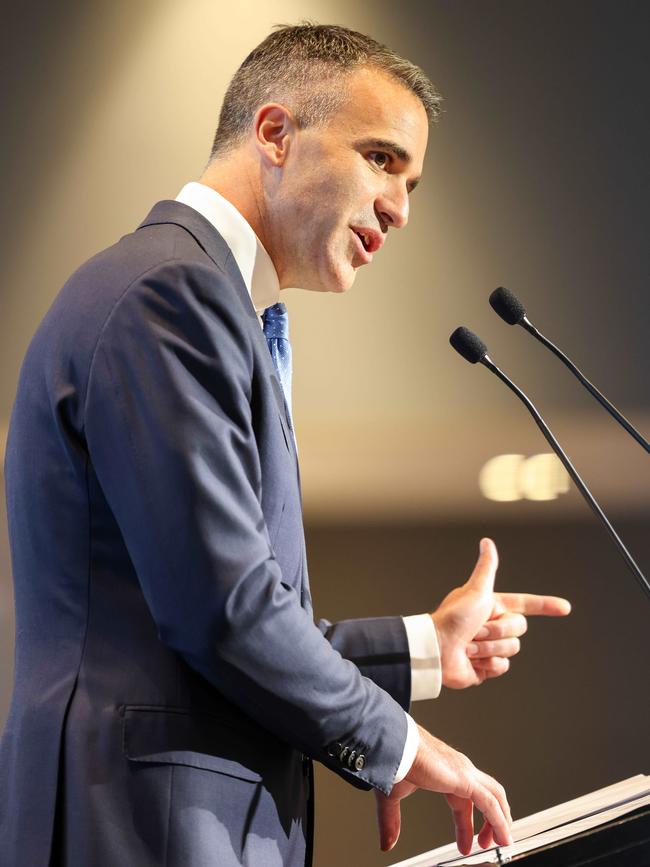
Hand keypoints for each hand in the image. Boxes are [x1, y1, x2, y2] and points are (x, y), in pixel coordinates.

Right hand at [375, 724, 512, 853]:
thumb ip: (392, 821)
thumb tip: (387, 843)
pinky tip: (501, 835)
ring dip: (501, 820)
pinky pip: (491, 803)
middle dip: (491, 821)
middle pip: (486, 796)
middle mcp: (460, 771)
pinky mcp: (466, 780)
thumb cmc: (393, 760)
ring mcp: (465, 773)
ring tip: (504, 841)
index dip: (465, 825)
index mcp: (446, 773)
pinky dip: (499, 820)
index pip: (465, 801)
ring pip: (495, 796)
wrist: (393, 746)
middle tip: (488, 842)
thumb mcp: (394, 796)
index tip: (465, 844)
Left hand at [432, 538, 570, 688]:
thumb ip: (486, 568)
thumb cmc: (452, 618)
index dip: (545, 606)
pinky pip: (503, 666)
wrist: (437, 650)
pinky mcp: (487, 667)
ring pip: (512, 648)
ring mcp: (491, 647)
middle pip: (519, 628)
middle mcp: (493, 625)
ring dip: (489, 647)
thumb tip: (487, 542)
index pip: (525, 604)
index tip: (565, 608)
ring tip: (468, 645)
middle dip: (497, 630)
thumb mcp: (474, 591)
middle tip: (474, 630)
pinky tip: (472, 660)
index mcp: (492, 606)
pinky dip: (487, 664)